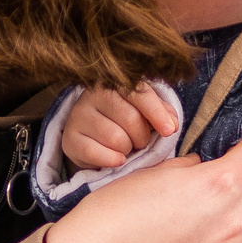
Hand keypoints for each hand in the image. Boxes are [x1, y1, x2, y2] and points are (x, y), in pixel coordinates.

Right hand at [62, 82, 180, 168]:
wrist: (93, 138)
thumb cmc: (124, 121)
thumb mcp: (145, 112)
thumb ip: (161, 113)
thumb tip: (172, 124)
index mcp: (115, 82)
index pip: (140, 94)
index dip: (157, 113)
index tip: (170, 130)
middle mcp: (93, 94)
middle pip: (131, 119)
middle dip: (142, 136)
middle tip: (140, 141)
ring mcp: (78, 115)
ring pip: (115, 138)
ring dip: (127, 149)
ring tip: (126, 146)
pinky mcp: (69, 138)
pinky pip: (96, 153)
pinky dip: (112, 160)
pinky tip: (116, 158)